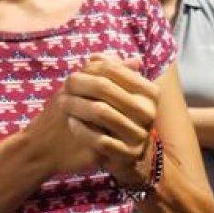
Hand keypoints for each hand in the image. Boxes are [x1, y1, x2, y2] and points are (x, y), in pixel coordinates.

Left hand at [59, 54, 159, 187]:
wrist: (128, 156)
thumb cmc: (119, 117)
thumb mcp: (118, 94)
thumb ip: (109, 74)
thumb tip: (95, 56)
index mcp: (150, 93)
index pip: (115, 70)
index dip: (91, 69)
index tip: (76, 73)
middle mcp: (149, 112)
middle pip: (105, 87)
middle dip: (79, 85)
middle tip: (64, 86)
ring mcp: (140, 134)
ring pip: (100, 112)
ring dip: (75, 105)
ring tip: (63, 103)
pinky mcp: (128, 154)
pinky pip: (99, 139)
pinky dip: (81, 129)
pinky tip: (72, 123)